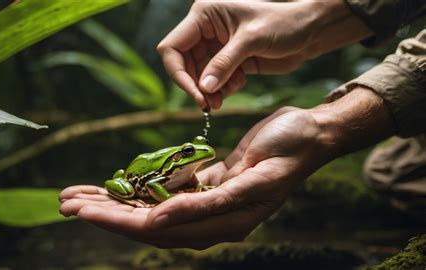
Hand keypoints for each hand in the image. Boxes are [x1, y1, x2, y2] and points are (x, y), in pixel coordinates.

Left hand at [59, 107, 332, 248]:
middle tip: (65, 202)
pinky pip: (165, 191)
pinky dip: (138, 186)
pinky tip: (116, 182)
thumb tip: (158, 220)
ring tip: (77, 193)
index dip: (117, 220)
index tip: (82, 210)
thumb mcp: (253, 178)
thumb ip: (207, 204)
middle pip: (145, 221)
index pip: (156, 228)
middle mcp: (209, 220)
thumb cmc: (286, 153)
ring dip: (114, 200)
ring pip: (150, 207)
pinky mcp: (207, 186)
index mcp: (221, 223)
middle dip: (105, 212)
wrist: (307, 135)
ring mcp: (206, 203)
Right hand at [157, 0, 370, 108]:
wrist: (309, 33)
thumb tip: (203, 88)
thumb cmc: (283, 24)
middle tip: (208, 104)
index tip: (195, 92)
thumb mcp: (251, 41)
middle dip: (195, 85)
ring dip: (209, 91)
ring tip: (221, 101)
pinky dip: (223, 89)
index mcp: (205, 16)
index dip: (178, 72)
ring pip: (199, 76)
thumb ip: (225, 64)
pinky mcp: (229, 62)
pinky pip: (215, 81)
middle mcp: (206, 31)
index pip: (173, 46)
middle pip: (184, 65)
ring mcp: (216, 48)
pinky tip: (240, 84)